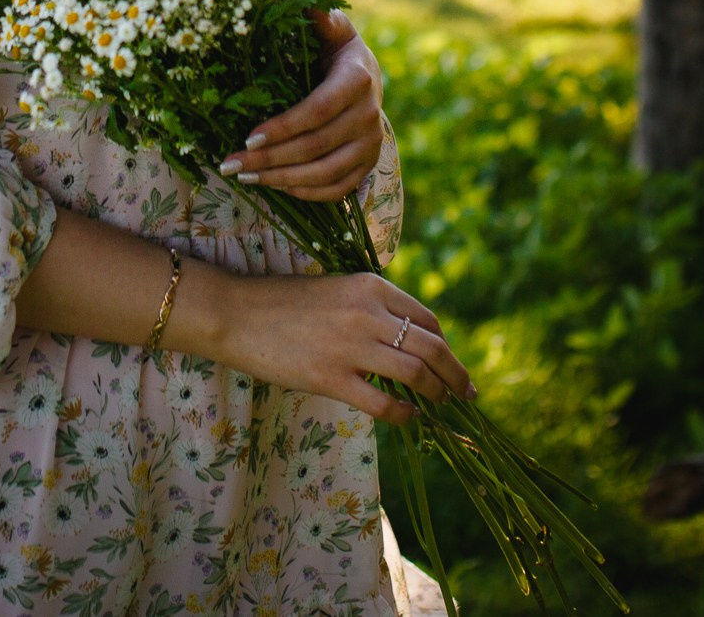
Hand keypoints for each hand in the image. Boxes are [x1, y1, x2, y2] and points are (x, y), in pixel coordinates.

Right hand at [172, 262, 471, 423]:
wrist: (236, 313)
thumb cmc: (283, 302)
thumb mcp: (336, 291)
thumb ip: (371, 309)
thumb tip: (405, 340)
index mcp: (371, 286)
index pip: (427, 319)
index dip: (445, 344)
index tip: (449, 362)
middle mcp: (369, 313)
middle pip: (433, 347)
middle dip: (456, 373)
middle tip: (467, 392)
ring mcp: (351, 347)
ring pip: (416, 374)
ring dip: (437, 393)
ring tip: (441, 405)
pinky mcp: (332, 379)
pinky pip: (384, 403)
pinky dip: (404, 414)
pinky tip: (408, 418)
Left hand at [220, 7, 383, 200]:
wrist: (369, 80)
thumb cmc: (337, 51)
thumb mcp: (332, 30)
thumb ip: (320, 20)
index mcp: (357, 79)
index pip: (317, 111)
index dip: (283, 127)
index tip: (247, 137)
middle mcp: (369, 116)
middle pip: (315, 146)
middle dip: (269, 159)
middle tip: (231, 163)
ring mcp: (371, 145)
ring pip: (324, 173)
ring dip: (281, 179)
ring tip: (245, 177)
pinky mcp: (367, 166)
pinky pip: (336, 189)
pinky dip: (304, 193)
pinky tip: (274, 186)